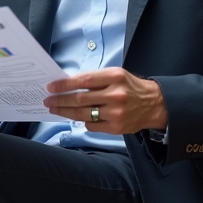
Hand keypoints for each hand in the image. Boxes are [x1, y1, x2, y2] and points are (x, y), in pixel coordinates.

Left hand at [43, 67, 167, 134]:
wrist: (154, 104)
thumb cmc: (130, 87)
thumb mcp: (116, 75)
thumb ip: (95, 79)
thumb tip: (67, 85)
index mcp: (114, 77)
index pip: (83, 80)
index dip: (64, 85)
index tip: (51, 87)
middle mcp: (115, 95)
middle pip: (80, 99)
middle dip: (60, 101)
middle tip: (48, 101)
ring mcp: (116, 113)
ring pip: (83, 114)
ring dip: (65, 112)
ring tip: (54, 110)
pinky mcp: (116, 127)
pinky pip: (91, 125)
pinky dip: (83, 121)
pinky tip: (77, 117)